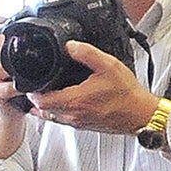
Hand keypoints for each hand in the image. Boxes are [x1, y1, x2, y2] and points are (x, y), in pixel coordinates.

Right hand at [0, 10, 31, 157]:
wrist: (10, 113)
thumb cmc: (17, 84)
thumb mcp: (19, 61)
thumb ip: (24, 46)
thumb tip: (45, 26)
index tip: (6, 22)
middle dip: (4, 43)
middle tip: (17, 47)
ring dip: (13, 69)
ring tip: (28, 72)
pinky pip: (6, 88)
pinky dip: (18, 88)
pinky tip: (27, 88)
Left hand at [23, 44, 159, 136]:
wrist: (140, 114)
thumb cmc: (127, 94)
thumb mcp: (108, 65)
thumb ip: (87, 53)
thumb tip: (70, 45)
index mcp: (76, 101)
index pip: (41, 101)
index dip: (31, 92)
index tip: (31, 81)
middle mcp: (74, 116)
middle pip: (42, 110)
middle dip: (35, 97)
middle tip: (33, 84)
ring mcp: (78, 123)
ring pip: (51, 116)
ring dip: (44, 105)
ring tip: (43, 91)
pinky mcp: (83, 126)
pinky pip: (62, 120)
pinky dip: (55, 111)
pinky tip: (59, 100)